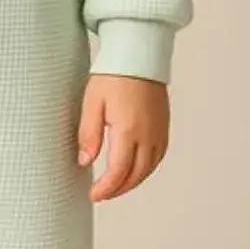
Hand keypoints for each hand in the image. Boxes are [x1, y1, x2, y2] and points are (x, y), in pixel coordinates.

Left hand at [77, 73, 169, 202]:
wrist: (138, 54)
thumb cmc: (113, 74)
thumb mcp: (92, 103)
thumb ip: (88, 134)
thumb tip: (85, 162)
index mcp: (128, 130)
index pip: (118, 172)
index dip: (106, 188)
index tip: (93, 195)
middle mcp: (148, 135)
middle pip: (136, 175)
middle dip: (118, 189)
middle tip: (101, 194)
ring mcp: (159, 130)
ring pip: (149, 168)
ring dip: (133, 181)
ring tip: (115, 186)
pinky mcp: (164, 125)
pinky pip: (158, 156)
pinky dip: (146, 169)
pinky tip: (135, 169)